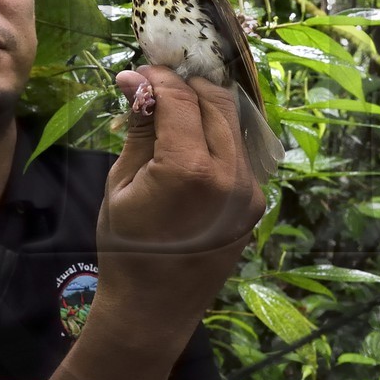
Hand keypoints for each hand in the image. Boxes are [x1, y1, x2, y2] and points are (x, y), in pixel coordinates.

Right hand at [95, 68, 264, 319]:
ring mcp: (251, 190)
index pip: (182, 98)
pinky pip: (242, 152)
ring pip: (235, 123)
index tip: (140, 71)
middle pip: (217, 102)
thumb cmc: (126, 248)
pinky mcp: (257, 202)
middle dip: (187, 85)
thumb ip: (139, 128)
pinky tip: (194, 138)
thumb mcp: (121, 183)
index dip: (160, 77)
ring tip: (174, 108)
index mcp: (191, 170)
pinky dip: (219, 135)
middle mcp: (231, 175)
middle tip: (157, 85)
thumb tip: (136, 79)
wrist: (154, 308)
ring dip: (206, 106)